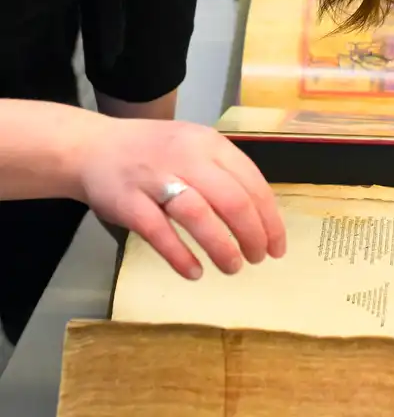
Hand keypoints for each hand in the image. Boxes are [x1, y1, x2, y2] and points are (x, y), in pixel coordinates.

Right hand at [72, 118, 286, 279]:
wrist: (92, 147)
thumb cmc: (154, 152)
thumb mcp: (195, 147)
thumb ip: (225, 173)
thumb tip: (261, 216)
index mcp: (210, 144)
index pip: (252, 182)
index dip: (270, 218)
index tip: (277, 246)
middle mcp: (186, 156)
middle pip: (232, 199)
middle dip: (252, 234)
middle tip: (258, 258)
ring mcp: (154, 178)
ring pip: (198, 215)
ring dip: (221, 246)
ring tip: (233, 267)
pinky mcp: (127, 202)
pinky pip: (158, 232)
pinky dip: (180, 256)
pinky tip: (195, 273)